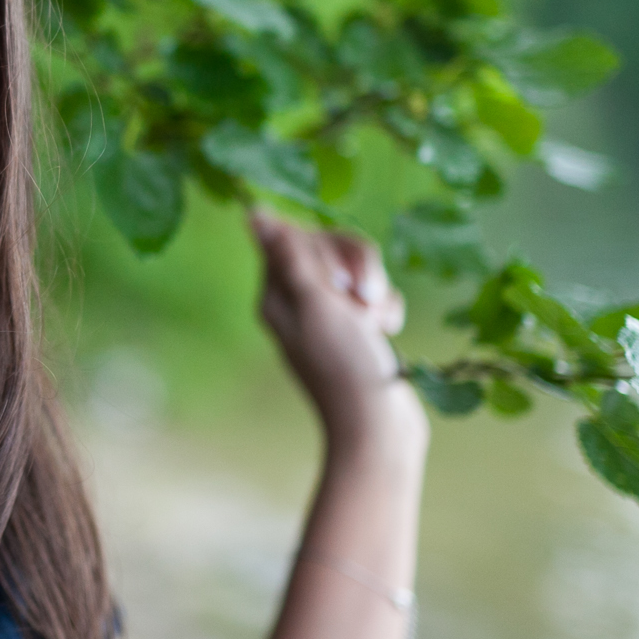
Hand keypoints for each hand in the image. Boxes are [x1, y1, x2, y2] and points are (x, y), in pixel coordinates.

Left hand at [249, 210, 424, 457]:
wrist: (378, 424)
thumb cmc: (343, 364)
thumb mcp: (314, 303)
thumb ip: (288, 256)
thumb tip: (252, 213)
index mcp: (276, 294)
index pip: (294, 237)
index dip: (323, 246)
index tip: (335, 277)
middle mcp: (298, 302)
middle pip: (330, 248)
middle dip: (354, 268)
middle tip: (361, 300)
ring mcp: (330, 315)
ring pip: (357, 271)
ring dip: (374, 290)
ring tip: (375, 322)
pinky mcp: (359, 328)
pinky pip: (377, 296)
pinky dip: (386, 311)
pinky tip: (386, 334)